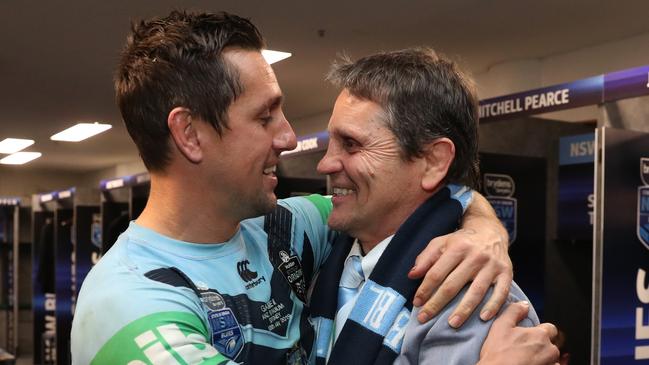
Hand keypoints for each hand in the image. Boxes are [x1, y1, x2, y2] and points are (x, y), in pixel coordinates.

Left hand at [409, 201, 511, 326]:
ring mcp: (491, 265)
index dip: (425, 289)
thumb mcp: (441, 243)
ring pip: (476, 291)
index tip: (417, 303)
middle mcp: (475, 256)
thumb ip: (426, 258)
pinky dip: (493, 306)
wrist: (490, 231)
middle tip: (425, 318)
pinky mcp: (506, 273)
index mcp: (456, 248)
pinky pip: (501, 292)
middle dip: (437, 304)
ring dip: (464, 310)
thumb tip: (412, 275)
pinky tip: (483, 318)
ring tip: (452, 324)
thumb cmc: (461, 241)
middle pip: (453, 284)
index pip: (437, 273)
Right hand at [478, 302, 559, 364]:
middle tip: (525, 350)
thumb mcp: (500, 326)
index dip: (540, 331)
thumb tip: (524, 304)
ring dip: (543, 359)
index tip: (530, 336)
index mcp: (540, 336)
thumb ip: (514, 311)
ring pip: (551, 359)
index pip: (551, 329)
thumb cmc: (498, 354)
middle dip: (542, 346)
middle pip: (552, 345)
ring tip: (527, 360)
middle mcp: (549, 351)